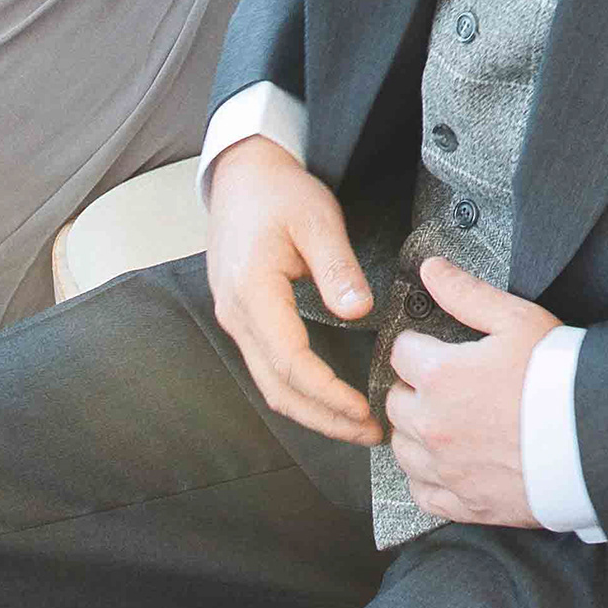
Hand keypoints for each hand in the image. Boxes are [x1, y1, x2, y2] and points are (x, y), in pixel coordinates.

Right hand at [206, 136, 381, 447]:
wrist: (241, 174)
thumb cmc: (278, 191)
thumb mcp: (317, 218)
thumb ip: (337, 267)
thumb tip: (358, 311)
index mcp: (252, 292)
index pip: (291, 362)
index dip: (328, 394)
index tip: (364, 410)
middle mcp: (237, 315)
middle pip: (278, 388)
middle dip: (324, 419)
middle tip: (370, 432)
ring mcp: (236, 320)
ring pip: (271, 384)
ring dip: (312, 411)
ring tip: (356, 424)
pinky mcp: (244, 319)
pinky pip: (269, 367)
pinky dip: (300, 390)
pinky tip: (330, 396)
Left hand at [385, 254, 559, 528]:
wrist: (594, 438)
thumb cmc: (558, 376)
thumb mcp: (517, 319)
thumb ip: (467, 293)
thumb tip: (431, 269)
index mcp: (440, 376)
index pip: (401, 353)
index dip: (419, 346)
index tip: (434, 349)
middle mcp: (432, 425)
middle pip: (395, 403)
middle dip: (414, 389)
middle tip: (442, 384)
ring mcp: (446, 469)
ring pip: (402, 450)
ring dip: (415, 433)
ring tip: (443, 422)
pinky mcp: (464, 502)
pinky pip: (422, 493)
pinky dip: (426, 479)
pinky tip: (446, 464)